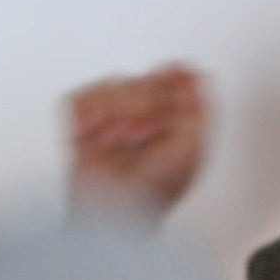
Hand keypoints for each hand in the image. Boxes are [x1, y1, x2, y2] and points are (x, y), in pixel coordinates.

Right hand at [68, 64, 206, 218]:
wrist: (116, 208)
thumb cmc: (155, 191)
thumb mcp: (192, 148)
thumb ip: (199, 107)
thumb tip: (196, 73)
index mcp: (170, 126)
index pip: (172, 82)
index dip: (174, 76)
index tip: (175, 71)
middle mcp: (140, 120)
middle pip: (144, 78)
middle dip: (148, 100)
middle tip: (148, 129)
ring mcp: (109, 120)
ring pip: (114, 83)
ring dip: (123, 108)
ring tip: (125, 136)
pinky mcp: (80, 124)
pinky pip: (82, 98)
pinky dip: (90, 113)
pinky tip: (101, 133)